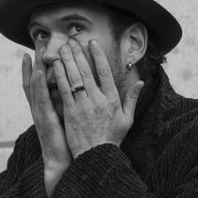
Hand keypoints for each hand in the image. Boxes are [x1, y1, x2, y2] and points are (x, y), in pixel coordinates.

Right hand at [22, 47, 71, 197]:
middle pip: (34, 81)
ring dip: (36, 68)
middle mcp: (40, 108)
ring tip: (36, 52)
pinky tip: (40, 72)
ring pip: (35, 87)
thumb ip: (71, 103)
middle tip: (38, 45)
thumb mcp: (70, 119)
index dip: (36, 68)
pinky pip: (41, 99)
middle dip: (35, 63)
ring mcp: (40, 113)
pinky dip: (38, 85)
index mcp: (46, 108)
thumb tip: (77, 89)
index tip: (37, 52)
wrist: (64, 162)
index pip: (39, 84)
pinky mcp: (45, 119)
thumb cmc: (70, 140)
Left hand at [53, 38, 143, 157]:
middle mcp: (97, 100)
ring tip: (62, 48)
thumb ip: (133, 98)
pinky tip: (56, 66)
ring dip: (67, 61)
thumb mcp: (128, 119)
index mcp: (112, 100)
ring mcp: (83, 106)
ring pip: (74, 78)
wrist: (97, 156)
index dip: (98, 55)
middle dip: (78, 54)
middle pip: (86, 71)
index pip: (105, 72)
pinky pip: (64, 91)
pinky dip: (60, 76)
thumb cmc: (113, 138)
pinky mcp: (70, 113)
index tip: (92, 43)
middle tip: (72, 41)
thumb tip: (141, 81)